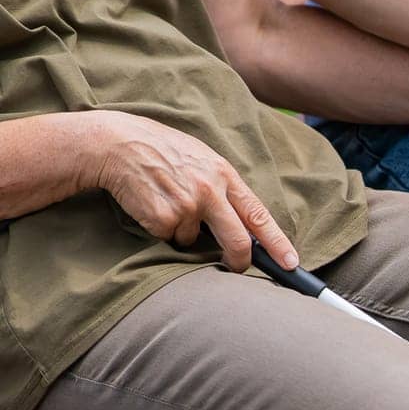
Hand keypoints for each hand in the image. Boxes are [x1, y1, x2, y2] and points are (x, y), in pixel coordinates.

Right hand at [85, 111, 296, 271]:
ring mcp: (187, 205)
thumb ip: (222, 187)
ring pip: (194, 240)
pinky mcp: (164, 217)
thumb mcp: (200, 158)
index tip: (291, 263)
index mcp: (224, 174)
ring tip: (165, 200)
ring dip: (182, 231)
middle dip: (240, 260)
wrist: (116, 143)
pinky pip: (169, 238)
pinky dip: (161, 229)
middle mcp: (210, 190)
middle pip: (238, 241)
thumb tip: (244, 222)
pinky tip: (151, 204)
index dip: (277, 243)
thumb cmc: (160, 151)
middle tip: (236, 266)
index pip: (258, 215)